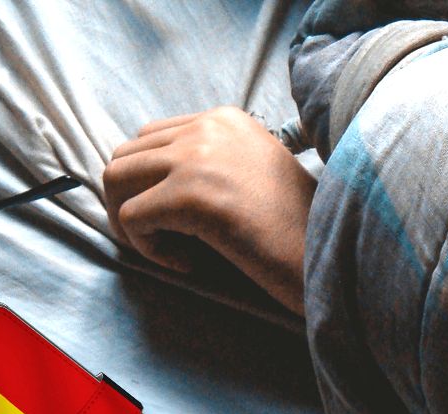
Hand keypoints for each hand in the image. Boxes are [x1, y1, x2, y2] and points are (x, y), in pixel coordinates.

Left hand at [103, 106, 316, 314]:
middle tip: (157, 240)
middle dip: (127, 202)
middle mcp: (207, 126)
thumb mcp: (254, 173)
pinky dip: (147, 249)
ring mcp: (197, 157)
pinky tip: (187, 263)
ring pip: (115, 180)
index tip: (174, 221)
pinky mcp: (191, 196)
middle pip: (124, 155)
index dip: (146, 184)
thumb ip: (210, 164)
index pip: (148, 138)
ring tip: (166, 250)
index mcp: (224, 117)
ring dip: (129, 222)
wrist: (332, 253)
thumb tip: (150, 186)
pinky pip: (131, 218)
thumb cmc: (298, 228)